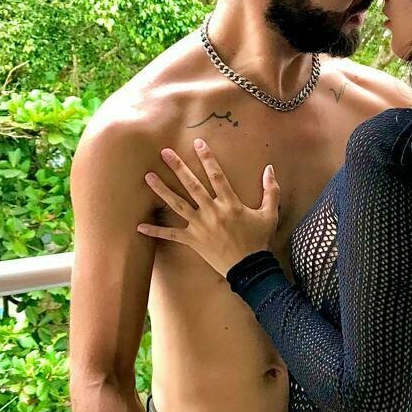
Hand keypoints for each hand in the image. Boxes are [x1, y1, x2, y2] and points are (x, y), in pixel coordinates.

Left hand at [137, 139, 279, 277]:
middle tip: (164, 152)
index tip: (198, 143)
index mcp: (230, 204)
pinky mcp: (193, 241)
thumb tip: (270, 169)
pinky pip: (171, 235)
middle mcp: (212, 212)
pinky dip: (156, 231)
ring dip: (161, 190)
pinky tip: (139, 226)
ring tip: (148, 177)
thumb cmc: (259, 241)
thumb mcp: (270, 214)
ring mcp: (200, 226)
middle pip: (192, 185)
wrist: (250, 268)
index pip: (217, 175)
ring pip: (177, 204)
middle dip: (178, 167)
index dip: (207, 158)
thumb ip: (271, 190)